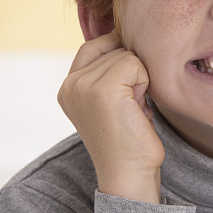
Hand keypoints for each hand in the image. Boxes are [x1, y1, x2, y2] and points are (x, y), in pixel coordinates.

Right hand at [57, 31, 164, 202]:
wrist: (129, 175)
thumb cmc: (128, 140)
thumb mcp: (109, 101)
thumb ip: (108, 73)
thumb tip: (127, 38)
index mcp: (67, 88)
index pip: (94, 46)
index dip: (118, 55)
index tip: (130, 87)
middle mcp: (70, 84)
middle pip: (114, 48)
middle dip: (131, 74)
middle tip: (130, 109)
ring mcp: (83, 86)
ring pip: (127, 55)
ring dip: (140, 82)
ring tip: (133, 111)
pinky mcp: (102, 89)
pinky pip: (135, 63)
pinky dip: (145, 85)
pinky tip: (138, 111)